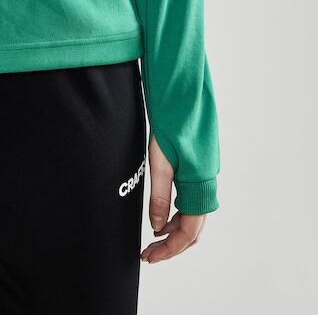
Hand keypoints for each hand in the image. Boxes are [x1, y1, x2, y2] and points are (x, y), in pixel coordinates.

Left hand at [140, 132, 207, 263]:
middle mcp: (205, 185)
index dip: (169, 249)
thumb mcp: (160, 160)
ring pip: (193, 218)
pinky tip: (162, 217)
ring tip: (153, 240)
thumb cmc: (172, 123)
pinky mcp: (197, 172)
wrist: (182, 97)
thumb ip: (160, 194)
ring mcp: (203, 179)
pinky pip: (191, 204)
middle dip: (172, 246)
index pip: (188, 232)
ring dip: (174, 233)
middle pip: (193, 230)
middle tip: (149, 254)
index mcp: (198, 185)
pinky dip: (177, 217)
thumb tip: (156, 225)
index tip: (149, 256)